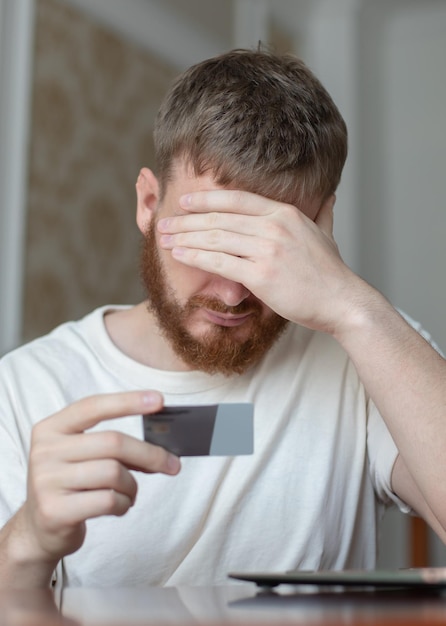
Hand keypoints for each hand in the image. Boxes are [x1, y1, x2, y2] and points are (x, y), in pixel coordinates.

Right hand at [22, 391, 179, 563]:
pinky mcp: (55, 511)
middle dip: (150, 454)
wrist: (39, 530)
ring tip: (130, 493)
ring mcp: (46, 481)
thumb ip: (111, 445)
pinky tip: (120, 506)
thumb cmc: (72, 486)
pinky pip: (108, 501)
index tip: (159, 400)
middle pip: (113, 442)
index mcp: (51, 428)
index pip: (93, 406)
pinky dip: (124, 504)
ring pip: (114, 473)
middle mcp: (44, 451)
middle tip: (172, 464)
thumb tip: (160, 441)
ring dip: (133, 486)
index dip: (128, 401)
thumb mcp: (82, 456)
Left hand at [158, 190, 360, 333]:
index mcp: (285, 213)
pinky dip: (195, 257)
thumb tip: (329, 196)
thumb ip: (322, 213)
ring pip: (215, 238)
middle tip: (165, 223)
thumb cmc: (331, 272)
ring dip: (185, 237)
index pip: (237, 199)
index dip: (207, 199)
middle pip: (219, 218)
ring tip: (164, 239)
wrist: (342, 301)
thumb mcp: (326, 234)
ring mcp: (267, 249)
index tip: (185, 202)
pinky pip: (219, 262)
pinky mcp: (261, 275)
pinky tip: (179, 255)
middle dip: (187, 220)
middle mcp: (274, 226)